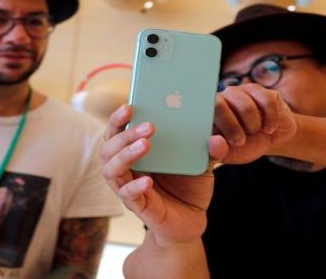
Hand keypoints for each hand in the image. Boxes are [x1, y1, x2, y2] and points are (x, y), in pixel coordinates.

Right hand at [100, 105, 227, 246]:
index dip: (118, 118)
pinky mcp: (137, 206)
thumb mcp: (201, 163)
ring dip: (126, 155)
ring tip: (146, 145)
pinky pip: (128, 195)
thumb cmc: (188, 185)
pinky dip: (135, 186)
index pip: (116, 131)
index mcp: (133, 151)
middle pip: (109, 147)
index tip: (130, 105)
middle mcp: (125, 168)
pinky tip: (148, 181)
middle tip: (150, 126)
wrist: (191, 219)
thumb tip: (216, 138)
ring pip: (111, 169)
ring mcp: (128, 187)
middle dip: (126, 134)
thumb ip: (210, 150)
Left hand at [213, 84, 296, 163]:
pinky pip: (266, 102)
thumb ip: (216, 153)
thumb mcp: (228, 154)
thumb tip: (216, 143)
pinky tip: (268, 128)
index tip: (232, 142)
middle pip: (220, 105)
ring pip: (245, 106)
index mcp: (208, 113)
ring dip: (253, 126)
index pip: (202, 112)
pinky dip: (271, 120)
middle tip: (241, 141)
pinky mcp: (259, 91)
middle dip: (234, 128)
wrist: (269, 138)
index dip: (218, 127)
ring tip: (254, 131)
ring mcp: (240, 91)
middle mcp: (221, 98)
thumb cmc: (244, 145)